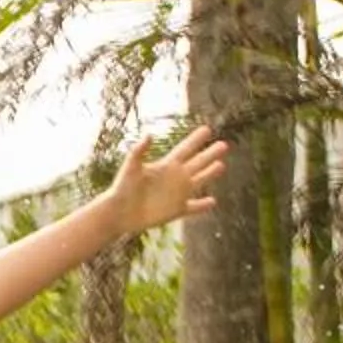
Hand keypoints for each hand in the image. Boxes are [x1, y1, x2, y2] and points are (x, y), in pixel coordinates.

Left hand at [108, 126, 227, 233]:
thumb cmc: (121, 188)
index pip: (185, 149)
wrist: (118, 213)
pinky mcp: (176, 210)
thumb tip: (149, 135)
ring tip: (221, 166)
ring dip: (210, 174)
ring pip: (199, 181)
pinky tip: (213, 202)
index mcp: (166, 166)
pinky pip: (193, 207)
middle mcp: (174, 177)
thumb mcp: (130, 168)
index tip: (207, 129)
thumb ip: (139, 152)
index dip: (196, 140)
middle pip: (197, 163)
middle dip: (210, 154)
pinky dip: (203, 206)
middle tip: (223, 145)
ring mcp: (177, 194)